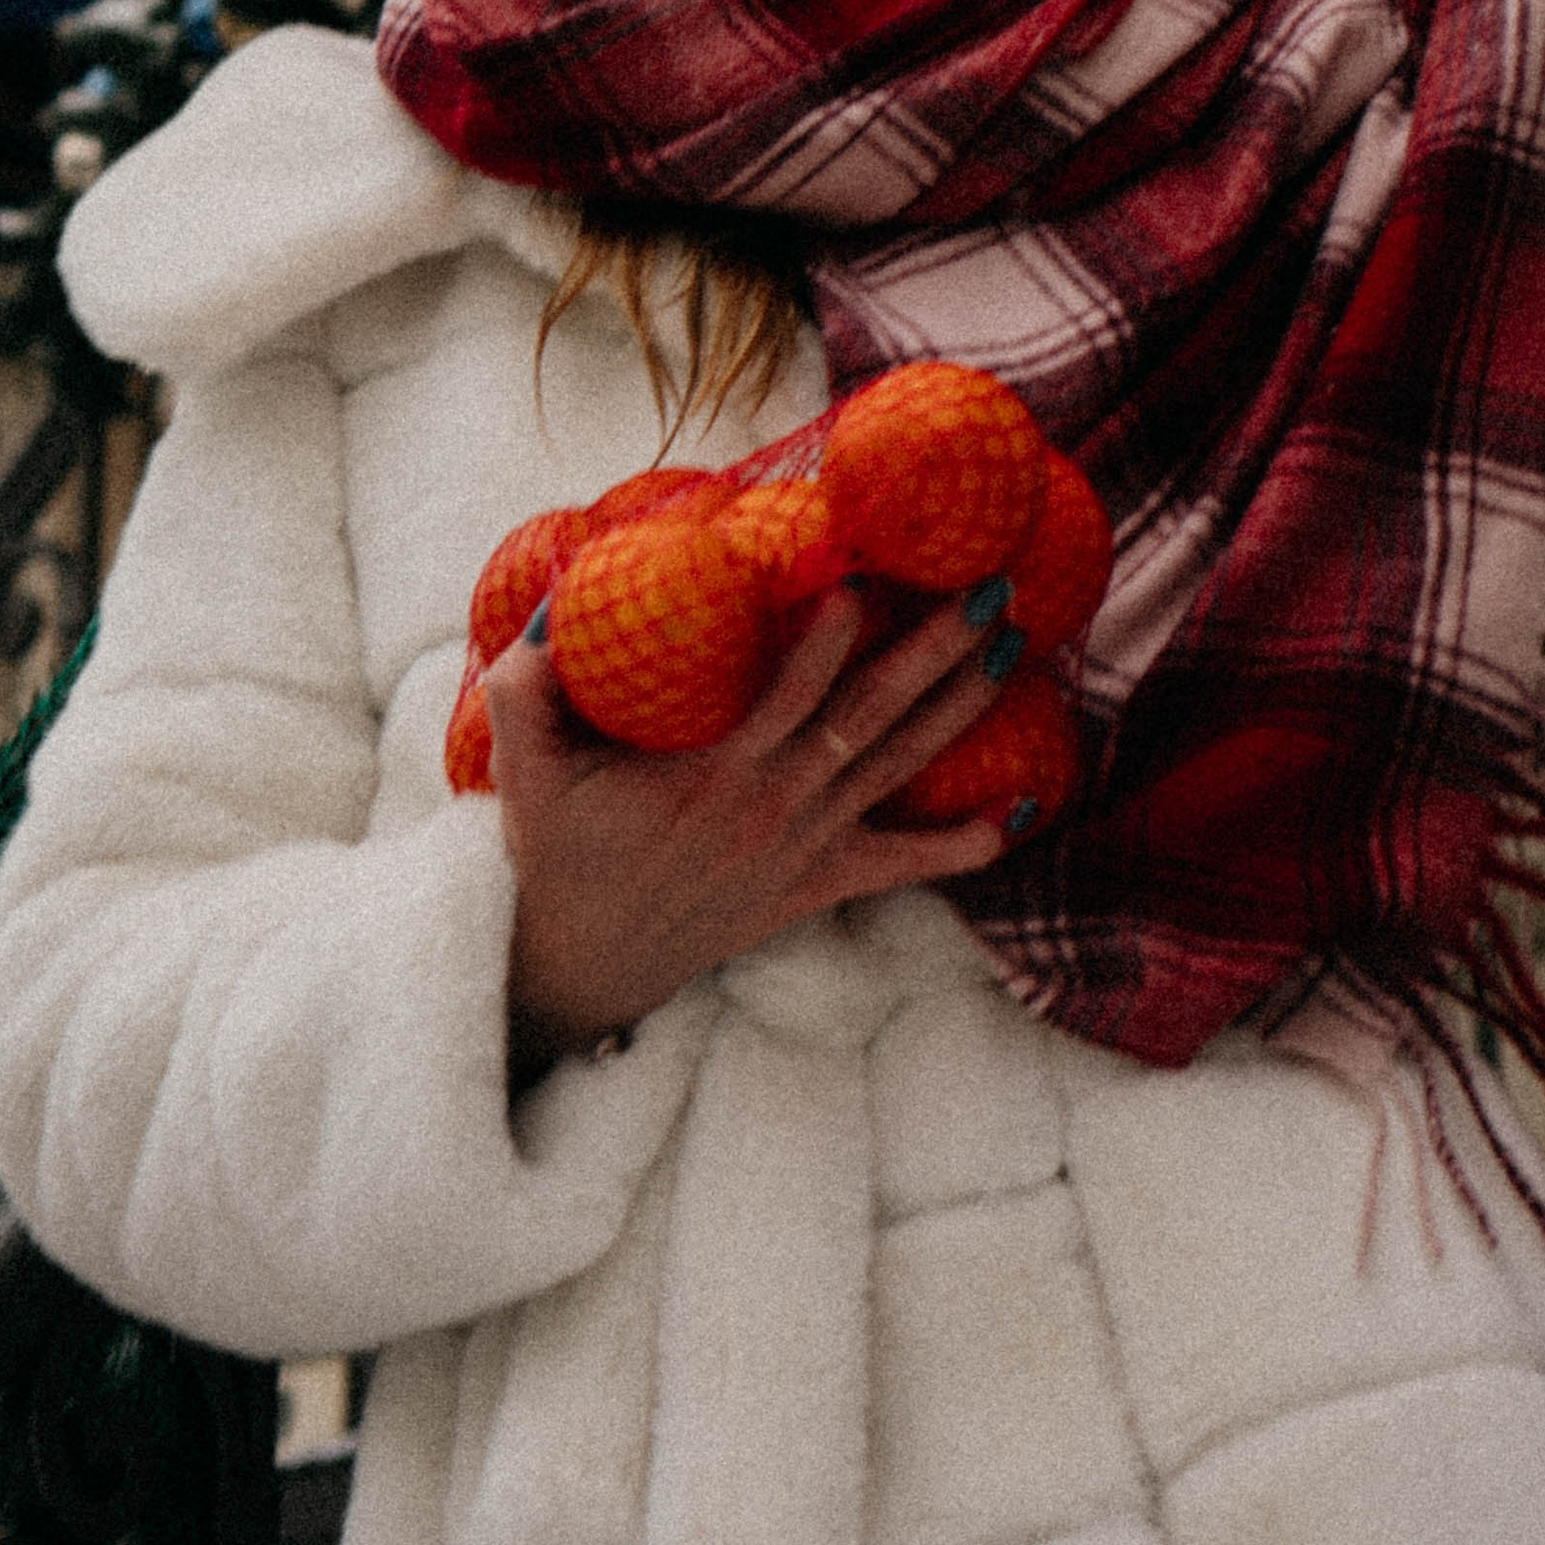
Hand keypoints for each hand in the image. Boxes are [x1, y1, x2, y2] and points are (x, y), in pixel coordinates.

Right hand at [486, 585, 1019, 1080]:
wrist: (587, 959)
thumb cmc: (561, 851)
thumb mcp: (524, 773)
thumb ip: (525, 692)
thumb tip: (544, 614)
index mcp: (710, 774)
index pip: (784, 698)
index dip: (825, 644)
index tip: (864, 584)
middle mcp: (772, 806)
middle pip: (868, 719)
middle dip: (932, 654)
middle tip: (987, 593)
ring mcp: (803, 846)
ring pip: (894, 767)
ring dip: (957, 709)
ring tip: (1010, 651)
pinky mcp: (818, 883)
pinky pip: (900, 863)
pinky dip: (960, 845)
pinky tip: (1019, 815)